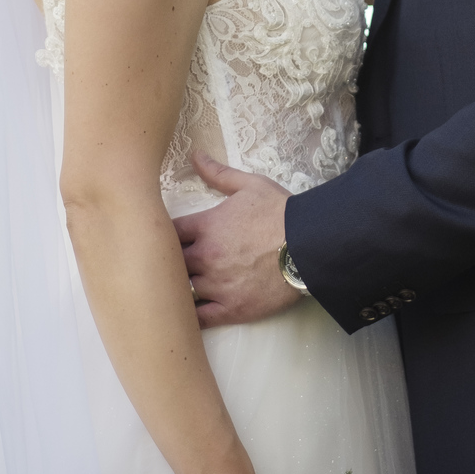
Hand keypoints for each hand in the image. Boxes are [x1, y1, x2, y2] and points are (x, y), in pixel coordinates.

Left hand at [174, 152, 294, 328]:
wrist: (312, 244)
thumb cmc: (281, 212)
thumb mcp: (250, 185)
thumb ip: (218, 173)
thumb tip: (195, 155)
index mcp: (205, 226)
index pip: (167, 232)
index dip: (162, 234)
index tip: (164, 236)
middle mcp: (206, 257)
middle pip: (168, 263)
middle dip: (167, 262)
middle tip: (168, 263)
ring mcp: (218, 286)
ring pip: (182, 291)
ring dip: (179, 287)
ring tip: (175, 287)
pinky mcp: (232, 309)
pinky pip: (200, 318)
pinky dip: (190, 316)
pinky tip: (186, 313)